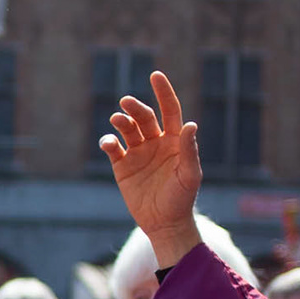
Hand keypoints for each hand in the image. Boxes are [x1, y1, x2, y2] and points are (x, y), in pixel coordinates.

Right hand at [100, 71, 202, 268]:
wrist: (164, 223)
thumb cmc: (182, 198)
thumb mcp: (190, 174)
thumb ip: (189, 149)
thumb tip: (191, 125)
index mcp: (174, 140)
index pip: (169, 110)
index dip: (163, 92)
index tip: (155, 75)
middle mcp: (155, 142)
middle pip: (144, 117)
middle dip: (135, 107)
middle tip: (126, 102)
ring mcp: (138, 153)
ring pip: (127, 129)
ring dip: (121, 121)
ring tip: (117, 120)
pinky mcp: (122, 167)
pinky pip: (113, 149)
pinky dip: (108, 142)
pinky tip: (108, 143)